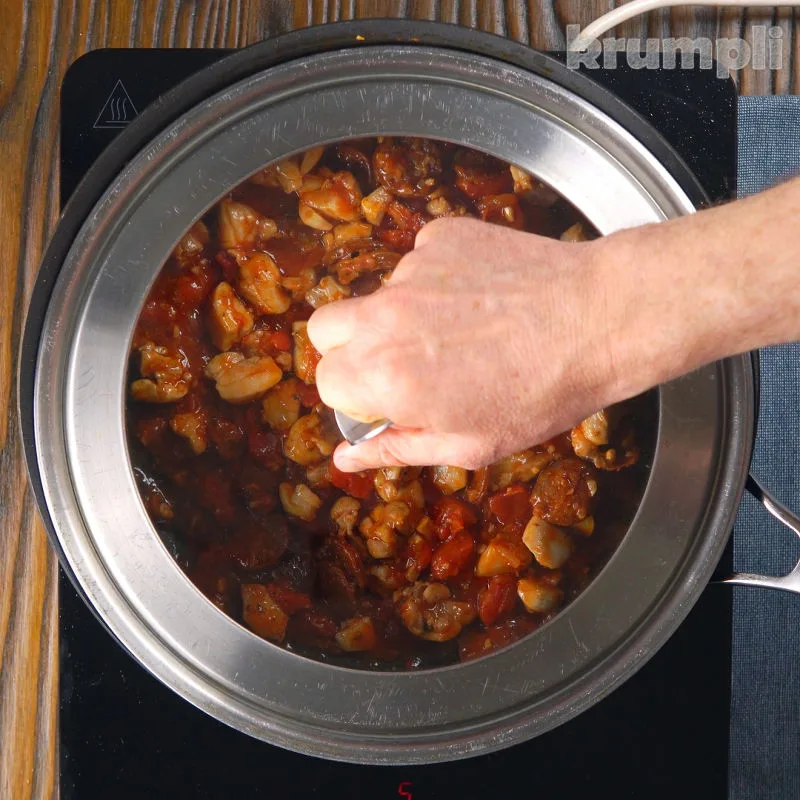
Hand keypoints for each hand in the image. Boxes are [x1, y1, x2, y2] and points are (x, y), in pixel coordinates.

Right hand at [307, 217, 619, 470]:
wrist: (599, 318)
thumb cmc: (539, 394)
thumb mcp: (468, 444)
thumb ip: (395, 448)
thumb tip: (345, 456)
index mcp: (384, 374)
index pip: (326, 381)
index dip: (354, 397)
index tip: (386, 402)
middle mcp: (384, 314)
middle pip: (325, 329)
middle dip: (348, 351)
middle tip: (397, 366)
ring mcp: (412, 268)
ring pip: (378, 295)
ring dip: (401, 316)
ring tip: (464, 331)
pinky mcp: (442, 235)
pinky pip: (419, 262)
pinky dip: (438, 281)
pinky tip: (481, 299)